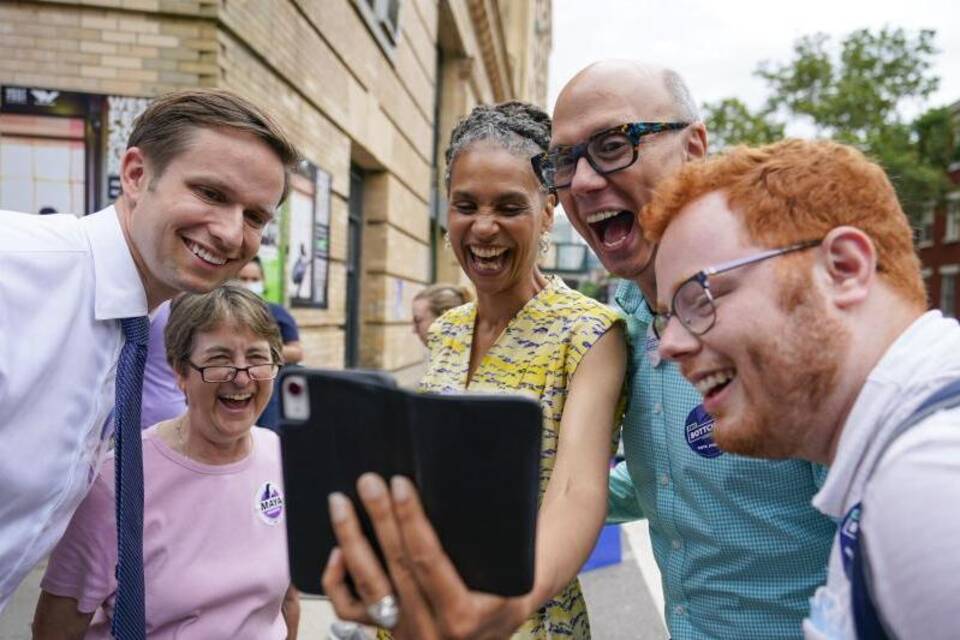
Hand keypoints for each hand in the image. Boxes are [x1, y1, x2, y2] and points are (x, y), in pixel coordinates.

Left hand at [321, 473, 532, 639]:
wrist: (501, 624)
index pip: (428, 560)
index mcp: (463, 616)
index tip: (400, 484)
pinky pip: (352, 609)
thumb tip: (480, 480)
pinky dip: (337, 580)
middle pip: (396, 565)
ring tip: (341, 503)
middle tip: (368, 481)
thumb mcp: (519, 570)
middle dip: (379, 517)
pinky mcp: (388, 630)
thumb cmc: (515, 587)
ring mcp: (405, 631)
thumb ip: (499, 539)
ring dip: (351, 539)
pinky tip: (336, 550)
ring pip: (368, 584)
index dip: (411, 520)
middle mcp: (431, 629)